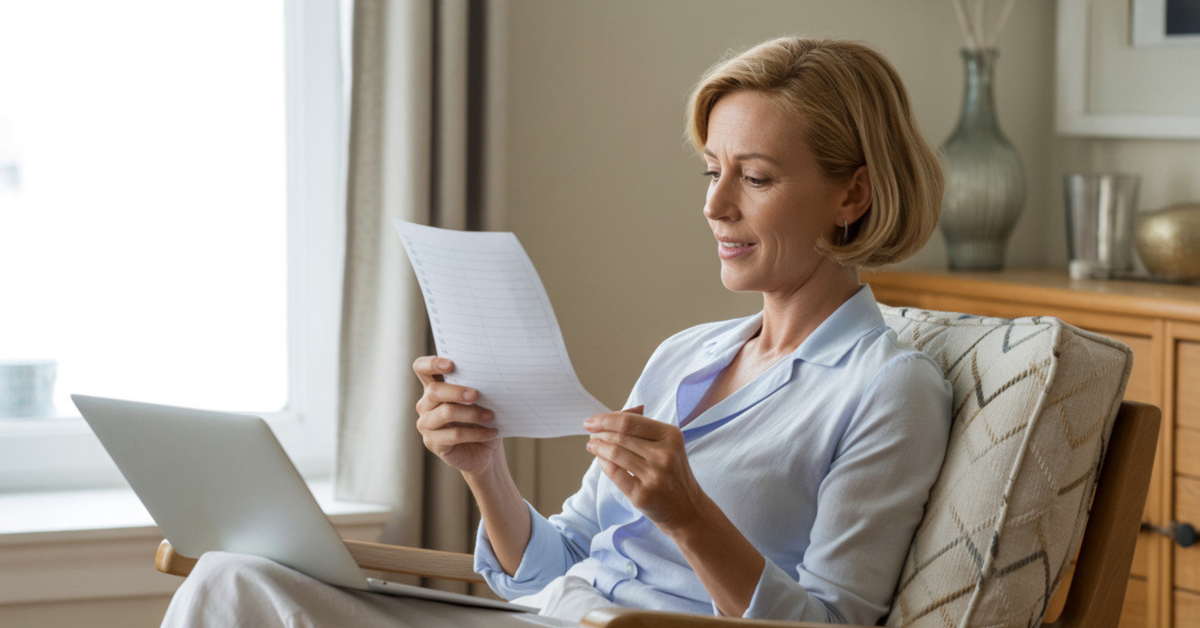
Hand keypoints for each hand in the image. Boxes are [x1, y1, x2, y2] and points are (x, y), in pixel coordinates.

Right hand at [413, 356, 501, 475]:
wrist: (485, 451)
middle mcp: (425, 404)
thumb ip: (477, 387)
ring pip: (446, 412)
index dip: (432, 363)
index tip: (450, 364)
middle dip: (457, 391)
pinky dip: (477, 433)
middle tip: (477, 394)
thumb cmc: (482, 419)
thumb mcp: (481, 400)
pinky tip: (492, 432)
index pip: (421, 368)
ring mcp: (426, 424)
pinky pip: (454, 435)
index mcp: (434, 387)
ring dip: (472, 413)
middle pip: (434, 390)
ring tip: (490, 416)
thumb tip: (489, 376)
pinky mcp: (433, 443)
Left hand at [583, 406, 706, 534]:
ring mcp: (655, 475)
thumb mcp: (666, 445)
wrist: (687, 508)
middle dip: (600, 433)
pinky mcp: (643, 494)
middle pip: (620, 436)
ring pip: (615, 453)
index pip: (630, 422)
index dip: (606, 419)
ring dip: (598, 447)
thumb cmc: (671, 473)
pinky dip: (603, 463)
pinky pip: (614, 472)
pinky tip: (600, 460)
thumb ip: (642, 427)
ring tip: (592, 446)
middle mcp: (665, 454)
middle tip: (590, 433)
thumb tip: (612, 415)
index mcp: (671, 436)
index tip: (592, 421)